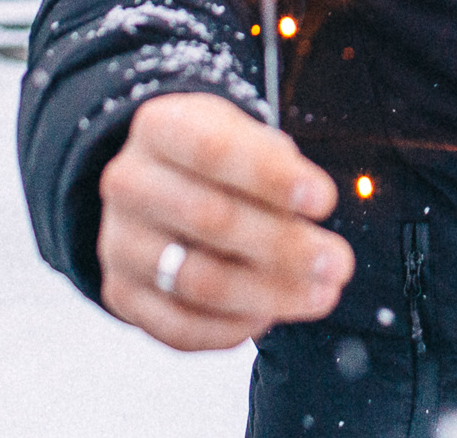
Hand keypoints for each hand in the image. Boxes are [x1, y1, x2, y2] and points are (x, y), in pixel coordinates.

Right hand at [97, 91, 355, 349]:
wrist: (156, 184)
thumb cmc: (217, 159)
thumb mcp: (244, 135)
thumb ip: (277, 166)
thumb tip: (312, 211)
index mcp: (160, 127)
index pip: (214, 150)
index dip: (272, 178)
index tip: (325, 200)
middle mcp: (128, 183)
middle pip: (210, 219)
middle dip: (285, 245)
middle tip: (338, 263)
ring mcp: (118, 242)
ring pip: (197, 280)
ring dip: (269, 294)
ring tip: (321, 294)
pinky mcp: (121, 294)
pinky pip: (179, 327)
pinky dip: (231, 328)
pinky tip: (270, 316)